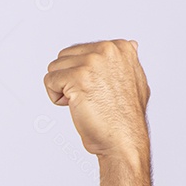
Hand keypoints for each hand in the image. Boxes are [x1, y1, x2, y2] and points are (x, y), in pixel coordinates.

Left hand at [43, 40, 150, 158]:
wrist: (123, 140)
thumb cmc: (125, 118)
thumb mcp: (136, 80)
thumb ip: (127, 61)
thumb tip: (131, 44)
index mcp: (121, 47)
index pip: (79, 52)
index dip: (81, 75)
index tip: (99, 91)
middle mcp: (108, 49)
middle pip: (64, 58)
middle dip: (68, 80)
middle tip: (89, 98)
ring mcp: (93, 61)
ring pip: (54, 68)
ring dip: (62, 89)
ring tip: (83, 102)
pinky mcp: (78, 76)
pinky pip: (49, 80)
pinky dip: (55, 97)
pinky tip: (76, 106)